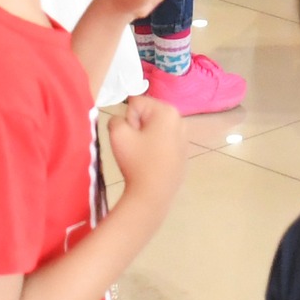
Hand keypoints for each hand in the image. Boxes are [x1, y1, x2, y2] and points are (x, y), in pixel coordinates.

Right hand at [106, 92, 185, 206]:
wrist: (152, 196)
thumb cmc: (136, 162)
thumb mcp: (117, 134)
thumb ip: (115, 119)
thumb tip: (122, 122)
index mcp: (167, 111)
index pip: (136, 103)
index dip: (128, 119)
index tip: (132, 138)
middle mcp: (180, 120)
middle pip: (147, 114)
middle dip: (138, 127)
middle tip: (136, 146)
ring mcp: (184, 137)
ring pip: (155, 128)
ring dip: (146, 138)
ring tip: (144, 155)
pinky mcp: (183, 153)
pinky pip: (163, 142)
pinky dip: (156, 148)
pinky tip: (153, 163)